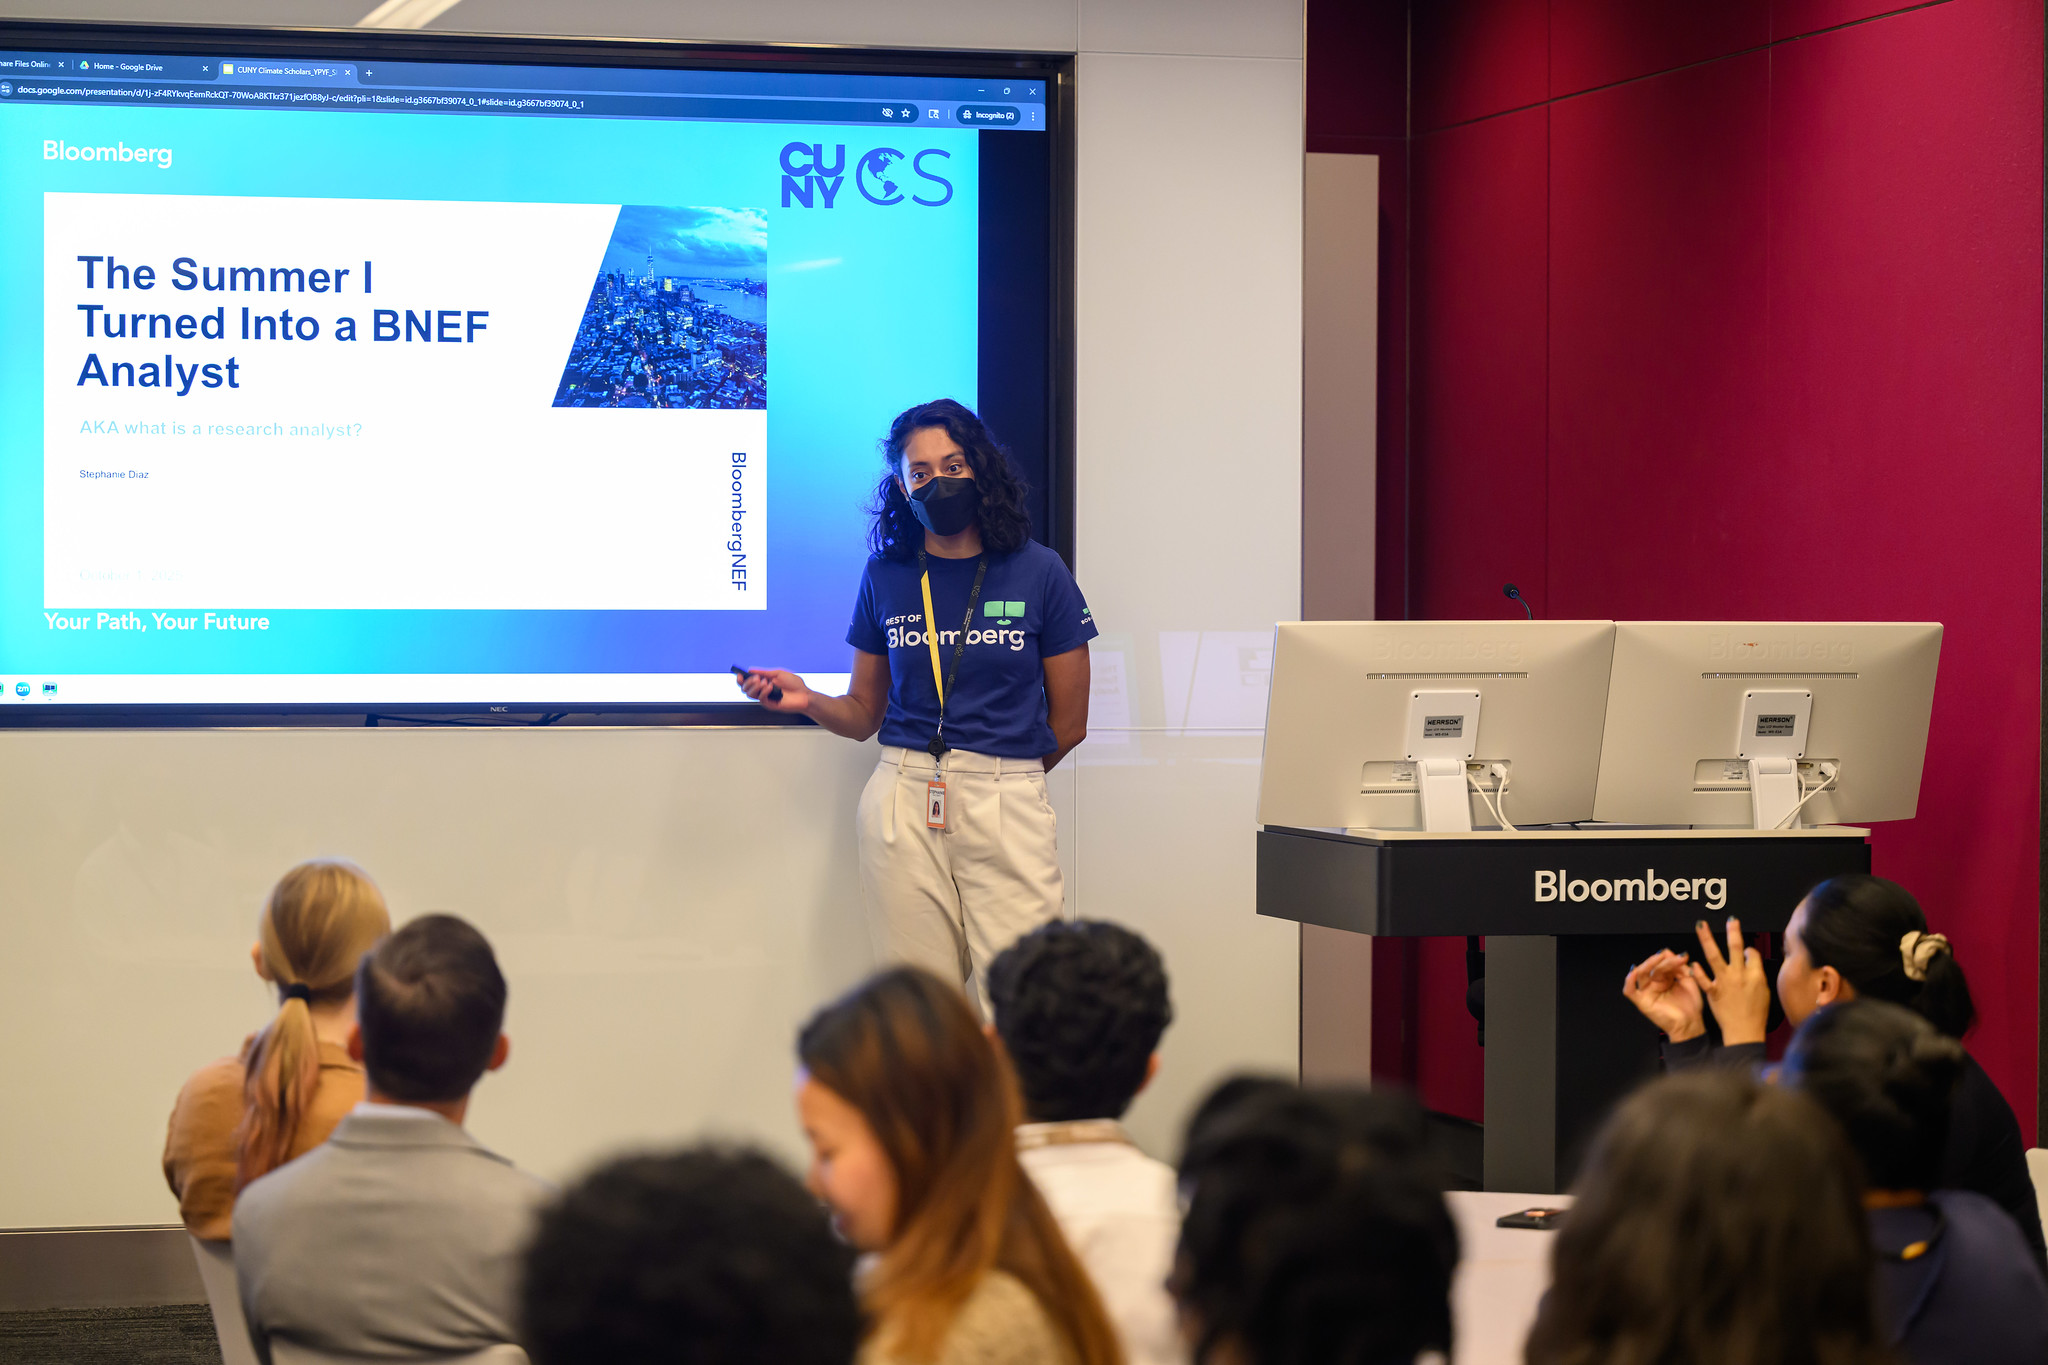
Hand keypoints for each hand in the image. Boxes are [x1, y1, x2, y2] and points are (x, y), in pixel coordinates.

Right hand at [736, 668, 809, 713]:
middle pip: (745, 688)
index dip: (741, 679)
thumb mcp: (778, 674)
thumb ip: (764, 672)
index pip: (747, 682)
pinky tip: (771, 687)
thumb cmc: (794, 684)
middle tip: (757, 678)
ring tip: (765, 682)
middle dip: (748, 682)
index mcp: (763, 682)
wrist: (804, 695)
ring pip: (750, 694)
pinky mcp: (770, 705)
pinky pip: (761, 699)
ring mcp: (766, 698)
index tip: (739, 674)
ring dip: (755, 687)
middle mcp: (762, 691)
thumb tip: (750, 670)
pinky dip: (764, 692)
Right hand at [1623, 949, 1705, 1040]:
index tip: (1683, 957)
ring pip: (1641, 973)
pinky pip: (1630, 991)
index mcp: (1664, 979)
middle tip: (1676, 959)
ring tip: (1659, 958)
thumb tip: (1668, 951)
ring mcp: (1647, 992)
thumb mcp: (1689, 981)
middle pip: (1652, 967)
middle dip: (1663, 961)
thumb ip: (1680, 967)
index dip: (1671, 958)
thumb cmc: (1691, 1006)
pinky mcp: (1641, 1002)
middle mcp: (1654, 984)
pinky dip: (1629, 981)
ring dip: (1649, 963)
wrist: (1691, 1024)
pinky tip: (1634, 972)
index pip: (1662, 964)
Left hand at [1688, 917, 1770, 1045]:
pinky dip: (1697, 971)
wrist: (1745, 1031)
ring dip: (1707, 939)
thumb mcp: (1764, 991)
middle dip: (1733, 932)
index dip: (1747, 950)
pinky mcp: (1713, 992)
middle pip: (1735, 948)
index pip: (1751, 953)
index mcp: (1756, 975)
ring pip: (1715, 956)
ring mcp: (1725, 982)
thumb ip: (1756, 974)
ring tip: (1700, 926)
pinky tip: (1692, 963)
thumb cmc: (1756, 1014)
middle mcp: (1740, 975)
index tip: (1744, 952)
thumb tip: (1750, 960)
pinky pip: (1704, 979)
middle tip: (1730, 919)